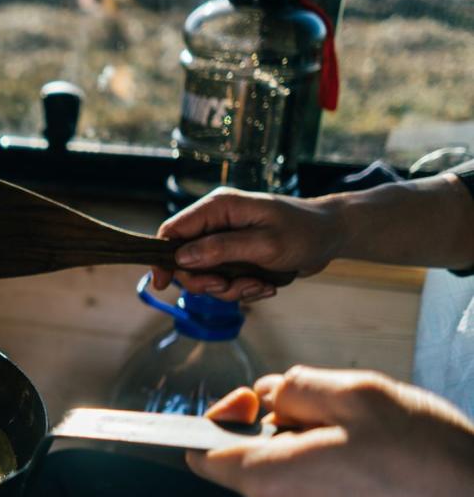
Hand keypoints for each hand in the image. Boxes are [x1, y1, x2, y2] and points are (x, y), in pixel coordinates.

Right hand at [151, 188, 344, 301]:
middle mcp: (217, 222)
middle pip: (186, 258)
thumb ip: (221, 249)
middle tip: (230, 287)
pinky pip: (225, 280)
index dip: (163, 257)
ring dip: (230, 289)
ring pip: (206, 274)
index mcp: (219, 208)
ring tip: (260, 286)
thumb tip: (181, 257)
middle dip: (206, 280)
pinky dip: (242, 289)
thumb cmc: (304, 232)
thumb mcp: (264, 244)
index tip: (163, 283)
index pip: (173, 230)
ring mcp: (226, 240)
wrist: (334, 235)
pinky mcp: (236, 255)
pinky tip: (265, 285)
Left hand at [189, 366, 473, 496]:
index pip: (204, 452)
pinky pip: (321, 491)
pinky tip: (384, 460)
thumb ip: (298, 386)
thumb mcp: (360, 396)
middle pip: (252, 455)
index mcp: (270, 479)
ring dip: (318, 443)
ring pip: (292, 470)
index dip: (223, 416)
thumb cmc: (431, 469)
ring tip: (372, 437)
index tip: (256, 398)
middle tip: (338, 409)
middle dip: (284, 422)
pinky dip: (340, 468)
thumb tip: (270, 394)